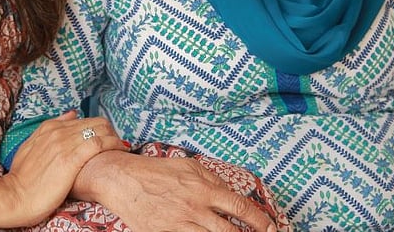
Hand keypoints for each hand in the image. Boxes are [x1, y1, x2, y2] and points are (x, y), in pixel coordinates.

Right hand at [0, 111, 127, 224]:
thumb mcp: (31, 147)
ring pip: (100, 129)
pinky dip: (113, 144)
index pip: (83, 119)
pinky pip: (99, 143)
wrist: (14, 197)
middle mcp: (58, 132)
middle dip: (110, 132)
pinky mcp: (71, 159)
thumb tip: (71, 115)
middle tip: (117, 145)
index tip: (106, 138)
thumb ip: (49, 130)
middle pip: (95, 122)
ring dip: (115, 137)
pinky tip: (120, 151)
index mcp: (48, 128)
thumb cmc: (23, 179)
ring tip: (121, 148)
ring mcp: (64, 144)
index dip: (98, 128)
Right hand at [71, 150, 277, 231]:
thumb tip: (229, 193)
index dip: (260, 220)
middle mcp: (196, 208)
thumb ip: (212, 179)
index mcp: (204, 188)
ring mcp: (181, 224)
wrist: (122, 179)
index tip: (271, 228)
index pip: (240, 207)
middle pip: (231, 231)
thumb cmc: (156, 171)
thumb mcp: (189, 166)